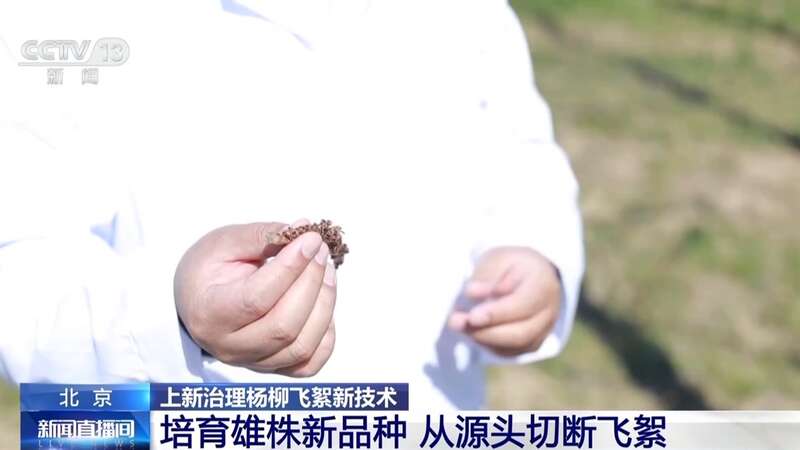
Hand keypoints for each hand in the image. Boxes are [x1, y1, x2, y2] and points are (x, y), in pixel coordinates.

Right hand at [174, 220, 336, 376]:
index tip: (310, 239)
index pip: (256, 298)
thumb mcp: (224, 242)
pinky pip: (310, 363)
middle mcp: (229, 346)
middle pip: (284, 326)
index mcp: (210, 313)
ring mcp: (253, 362)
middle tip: (321, 250)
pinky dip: (325, 333)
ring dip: (324, 304)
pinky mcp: (273, 367)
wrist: (198, 301)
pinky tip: (323, 303)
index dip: (290, 268)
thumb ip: (261, 235)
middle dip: (311, 282)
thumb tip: (302, 230)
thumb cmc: (209, 270)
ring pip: (301, 347)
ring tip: (326, 270)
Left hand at [448, 247, 560, 356]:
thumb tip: (472, 294)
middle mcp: (549, 312)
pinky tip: (470, 330)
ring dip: (482, 339)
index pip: (523, 305)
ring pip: (514, 347)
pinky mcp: (531, 343)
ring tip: (457, 324)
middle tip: (456, 322)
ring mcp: (543, 331)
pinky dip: (487, 344)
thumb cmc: (509, 265)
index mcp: (543, 285)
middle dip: (485, 332)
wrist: (526, 274)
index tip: (472, 316)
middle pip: (521, 333)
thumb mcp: (497, 259)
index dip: (497, 314)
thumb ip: (486, 276)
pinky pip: (509, 352)